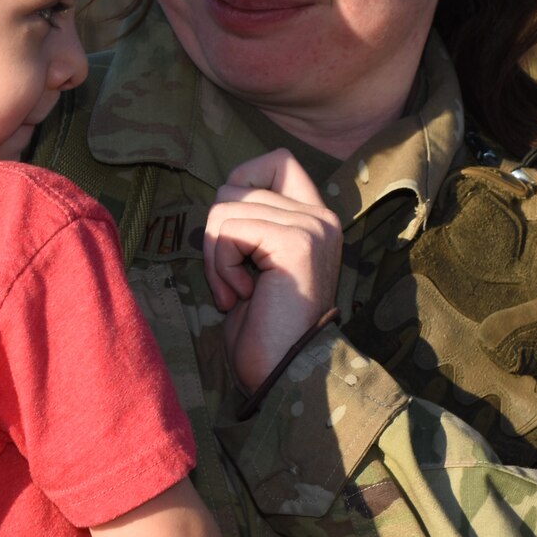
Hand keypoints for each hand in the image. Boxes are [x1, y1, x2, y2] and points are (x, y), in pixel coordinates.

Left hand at [203, 150, 342, 391]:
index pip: (276, 161)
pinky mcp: (296, 242)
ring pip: (226, 206)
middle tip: (231, 280)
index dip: (241, 181)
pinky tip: (240, 297)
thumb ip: (249, 222)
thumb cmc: (263, 330)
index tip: (234, 230)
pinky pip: (229, 230)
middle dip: (216, 233)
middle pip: (236, 184)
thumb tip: (223, 192)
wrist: (281, 375)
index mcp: (315, 220)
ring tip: (235, 292)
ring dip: (215, 255)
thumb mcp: (254, 263)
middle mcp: (321, 217)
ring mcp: (312, 227)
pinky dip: (221, 265)